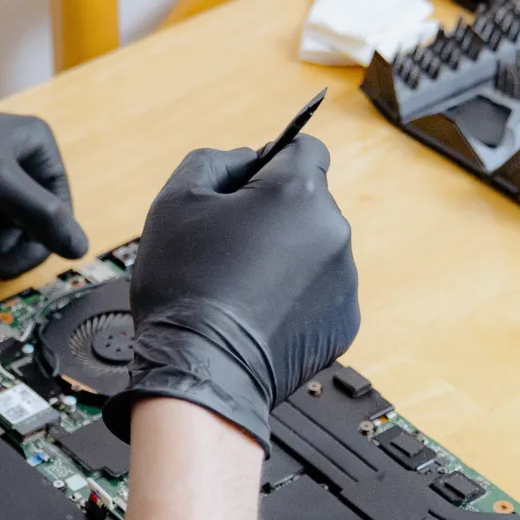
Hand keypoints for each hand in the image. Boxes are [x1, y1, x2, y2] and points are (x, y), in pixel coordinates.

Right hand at [103, 136, 359, 450]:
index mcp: (297, 191)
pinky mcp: (344, 321)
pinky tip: (257, 313)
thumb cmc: (185, 288)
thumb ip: (213, 161)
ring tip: (240, 287)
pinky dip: (294, 297)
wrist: (202, 372)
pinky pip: (319, 293)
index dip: (269, 161)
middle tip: (228, 247)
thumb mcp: (175, 201)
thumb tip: (244, 159)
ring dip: (285, 257)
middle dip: (273, 214)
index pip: (302, 146)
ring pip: (314, 249)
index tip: (246, 186)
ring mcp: (344, 280)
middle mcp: (333, 230)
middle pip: (307, 201)